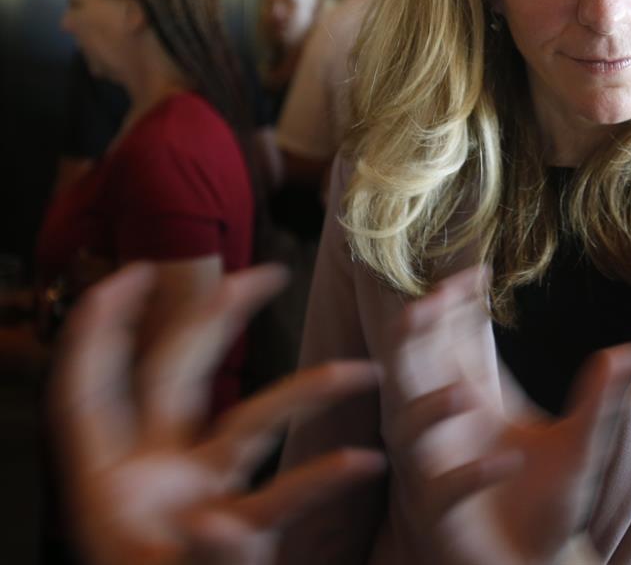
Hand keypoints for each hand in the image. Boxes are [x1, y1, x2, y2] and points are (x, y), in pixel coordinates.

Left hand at [50, 263, 386, 564]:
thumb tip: (217, 516)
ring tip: (358, 373)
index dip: (101, 328)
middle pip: (177, 378)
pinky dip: (323, 478)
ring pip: (248, 424)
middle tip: (263, 274)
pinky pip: (286, 494)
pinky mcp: (236, 530)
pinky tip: (363, 464)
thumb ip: (207, 553)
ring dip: (304, 395)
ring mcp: (195, 498)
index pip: (89, 391)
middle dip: (214, 319)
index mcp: (103, 489)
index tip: (131, 271)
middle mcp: (151, 479)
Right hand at [386, 266, 630, 564]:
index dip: (452, 304)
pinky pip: (442, 491)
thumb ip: (603, 398)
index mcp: (473, 401)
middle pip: (408, 369)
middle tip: (428, 304)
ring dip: (430, 407)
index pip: (449, 340)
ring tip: (463, 392)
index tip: (477, 273)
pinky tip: (507, 459)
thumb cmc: (547, 505)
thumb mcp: (584, 444)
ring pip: (408, 430)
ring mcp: (437, 471)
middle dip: (410, 336)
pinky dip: (469, 474)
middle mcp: (447, 430)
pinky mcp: (443, 517)